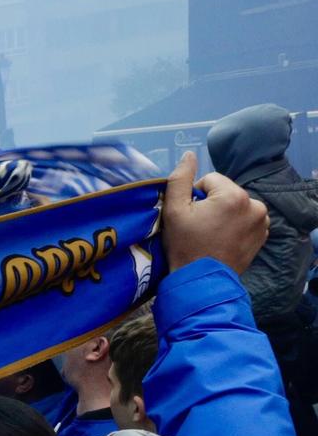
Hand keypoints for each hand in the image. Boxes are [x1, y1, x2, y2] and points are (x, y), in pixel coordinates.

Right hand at [162, 151, 268, 274]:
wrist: (201, 281)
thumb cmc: (185, 246)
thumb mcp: (173, 210)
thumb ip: (179, 179)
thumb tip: (189, 155)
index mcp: (234, 195)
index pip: (210, 180)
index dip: (195, 195)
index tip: (189, 216)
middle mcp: (254, 205)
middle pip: (225, 192)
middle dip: (211, 204)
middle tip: (199, 227)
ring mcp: (261, 221)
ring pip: (236, 205)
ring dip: (224, 214)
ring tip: (211, 234)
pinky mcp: (262, 234)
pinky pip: (246, 219)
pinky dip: (235, 225)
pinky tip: (222, 239)